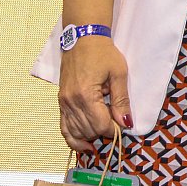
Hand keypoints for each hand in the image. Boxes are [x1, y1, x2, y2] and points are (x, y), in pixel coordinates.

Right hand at [58, 36, 129, 152]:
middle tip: (116, 124)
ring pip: (77, 132)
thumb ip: (121, 100)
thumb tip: (126, 123)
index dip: (114, 129)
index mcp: (86, 95)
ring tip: (104, 131)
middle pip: (89, 131)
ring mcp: (63, 103)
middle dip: (104, 132)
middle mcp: (71, 102)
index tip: (123, 125)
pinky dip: (73, 139)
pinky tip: (84, 146)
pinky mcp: (61, 102)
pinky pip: (64, 128)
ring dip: (91, 135)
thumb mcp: (118, 74)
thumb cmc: (102, 53)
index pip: (101, 125)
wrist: (82, 39)